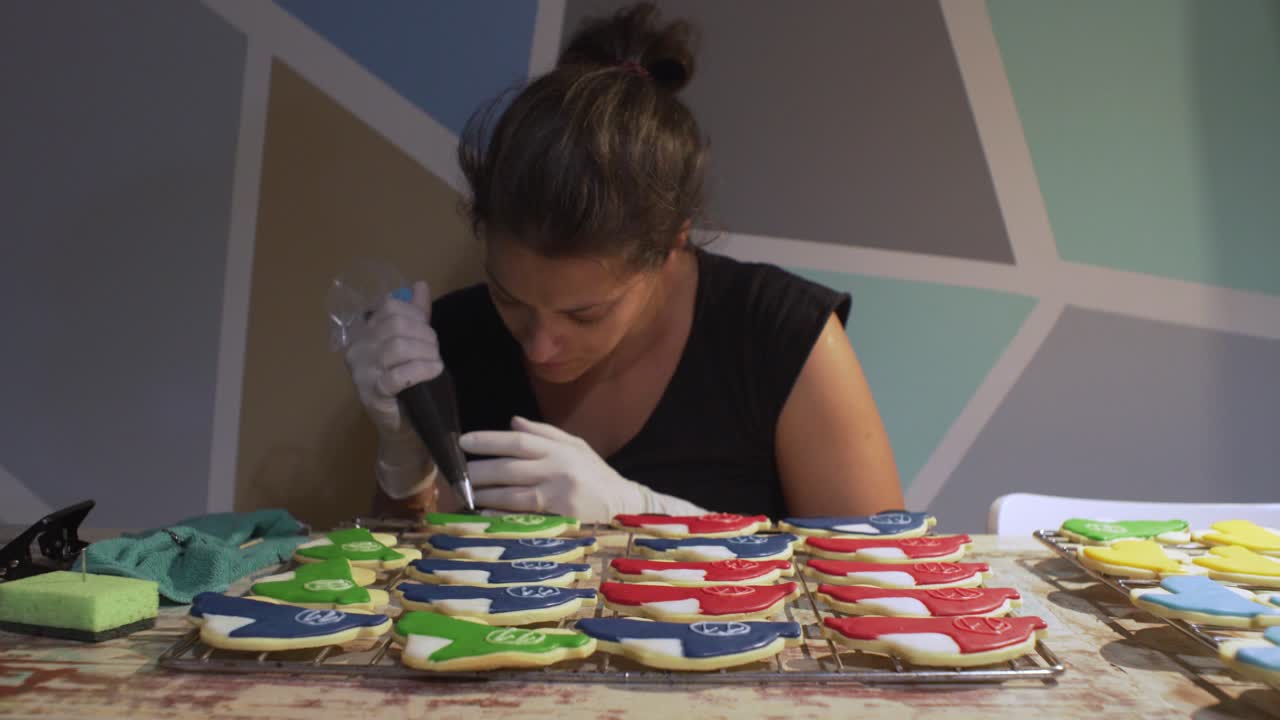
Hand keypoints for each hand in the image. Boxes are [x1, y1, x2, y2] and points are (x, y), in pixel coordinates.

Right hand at [343, 280, 440, 436]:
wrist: (403, 426)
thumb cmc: (407, 383)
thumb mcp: (412, 344)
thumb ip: (415, 315)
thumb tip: (419, 285)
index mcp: (363, 334)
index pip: (388, 307)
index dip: (414, 314)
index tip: (426, 329)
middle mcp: (357, 350)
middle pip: (395, 326)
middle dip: (424, 335)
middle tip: (434, 350)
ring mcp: (362, 373)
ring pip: (398, 347)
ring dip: (425, 352)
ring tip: (435, 363)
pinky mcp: (373, 395)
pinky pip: (398, 375)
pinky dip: (421, 370)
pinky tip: (433, 371)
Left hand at [459, 417, 648, 521]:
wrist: (628, 506)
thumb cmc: (599, 477)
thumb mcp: (577, 448)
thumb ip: (545, 434)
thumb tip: (512, 422)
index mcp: (560, 449)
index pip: (518, 441)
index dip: (489, 441)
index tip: (464, 442)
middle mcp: (559, 468)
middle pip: (511, 467)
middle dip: (481, 470)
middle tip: (460, 474)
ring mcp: (560, 494)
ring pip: (514, 493)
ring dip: (487, 494)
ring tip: (467, 495)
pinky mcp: (562, 518)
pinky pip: (525, 517)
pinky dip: (502, 516)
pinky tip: (486, 515)